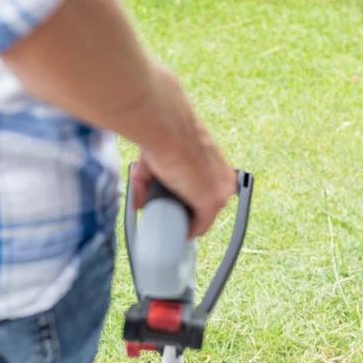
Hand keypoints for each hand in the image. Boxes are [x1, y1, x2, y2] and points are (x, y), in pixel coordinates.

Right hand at [129, 69, 236, 237]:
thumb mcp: (158, 160)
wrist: (166, 128)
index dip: (191, 206)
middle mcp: (224, 180)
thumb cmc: (163, 136)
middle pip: (206, 212)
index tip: (176, 212)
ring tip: (168, 222)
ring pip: (203, 220)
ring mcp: (220, 192)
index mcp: (219, 168)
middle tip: (168, 217)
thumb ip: (147, 182)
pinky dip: (187, 232)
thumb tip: (138, 204)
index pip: (207, 196)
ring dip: (185, 223)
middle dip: (187, 217)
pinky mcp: (212, 201)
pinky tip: (175, 234)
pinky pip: (200, 227)